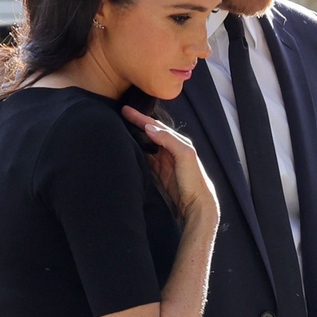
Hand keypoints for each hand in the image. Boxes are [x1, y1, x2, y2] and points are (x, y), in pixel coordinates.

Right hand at [122, 106, 217, 223]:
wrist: (196, 205)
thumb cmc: (194, 180)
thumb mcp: (185, 155)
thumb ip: (169, 140)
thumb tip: (150, 128)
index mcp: (178, 142)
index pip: (156, 126)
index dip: (141, 118)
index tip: (126, 110)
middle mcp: (171, 149)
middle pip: (150, 133)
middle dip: (136, 124)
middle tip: (120, 116)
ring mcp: (164, 161)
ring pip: (146, 145)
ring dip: (135, 137)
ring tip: (121, 129)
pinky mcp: (160, 174)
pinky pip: (145, 159)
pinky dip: (137, 152)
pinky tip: (129, 150)